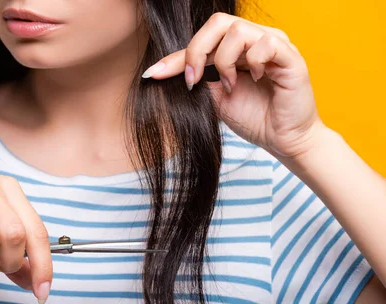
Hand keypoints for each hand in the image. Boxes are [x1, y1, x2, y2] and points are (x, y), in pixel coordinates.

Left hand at [142, 12, 325, 159]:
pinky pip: (265, 43)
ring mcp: (274, 45)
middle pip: (218, 22)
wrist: (283, 141)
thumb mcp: (216, 99)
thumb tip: (164, 73)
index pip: (202, 40)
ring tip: (231, 85)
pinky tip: (256, 79)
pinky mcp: (291, 56)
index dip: (175, 57)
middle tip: (193, 80)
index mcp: (237, 48)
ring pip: (237, 31)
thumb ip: (198, 81)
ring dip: (225, 61)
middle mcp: (255, 39)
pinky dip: (253, 62)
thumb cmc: (254, 118)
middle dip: (196, 51)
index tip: (154, 75)